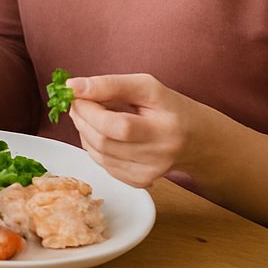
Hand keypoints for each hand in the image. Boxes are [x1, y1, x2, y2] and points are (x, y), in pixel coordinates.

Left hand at [67, 73, 197, 187]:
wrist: (195, 138)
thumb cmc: (168, 108)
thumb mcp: (145, 86)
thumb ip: (109, 85)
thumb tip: (72, 87)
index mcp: (166, 130)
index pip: (119, 126)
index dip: (90, 109)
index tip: (76, 93)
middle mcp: (160, 157)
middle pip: (104, 141)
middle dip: (82, 118)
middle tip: (79, 102)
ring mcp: (149, 174)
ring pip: (98, 154)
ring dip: (84, 131)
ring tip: (93, 115)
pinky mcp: (139, 182)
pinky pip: (102, 164)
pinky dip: (93, 146)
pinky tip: (103, 133)